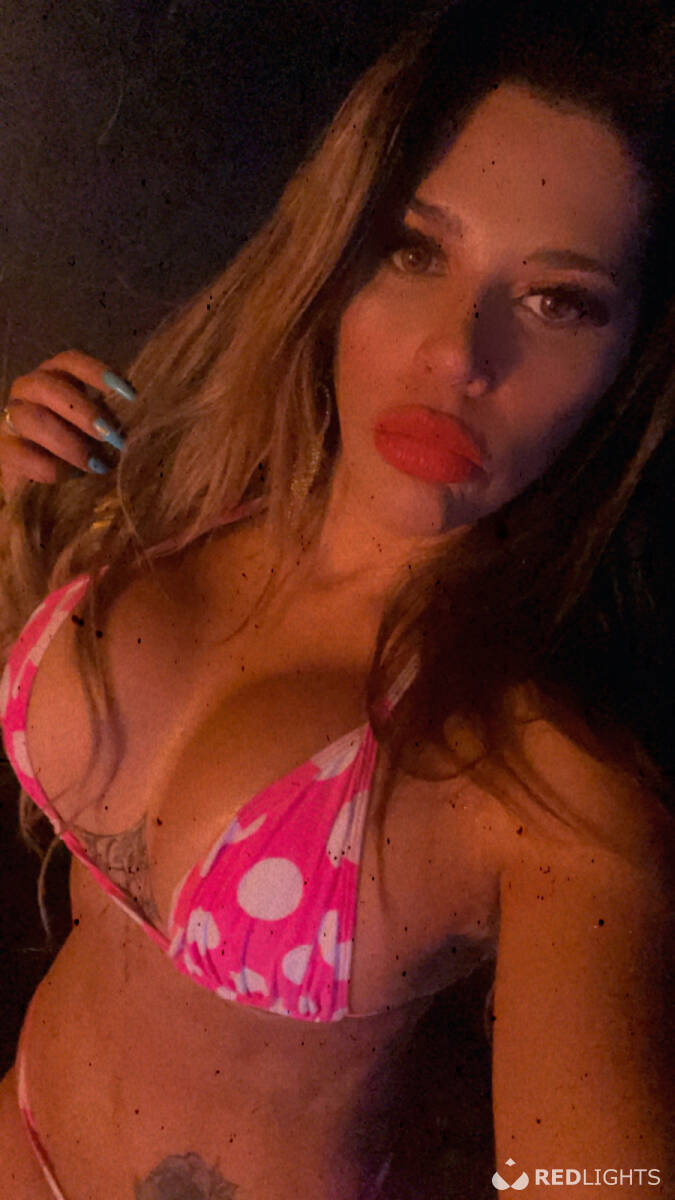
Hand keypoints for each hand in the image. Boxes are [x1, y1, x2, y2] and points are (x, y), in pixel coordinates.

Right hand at [0, 349, 134, 499]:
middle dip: (83, 411)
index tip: (128, 394)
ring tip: (96, 465)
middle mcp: (28, 391)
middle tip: (111, 437)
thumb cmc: (77, 448)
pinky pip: (21, 453)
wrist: (39, 481)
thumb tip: (140, 423)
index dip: (97, 372)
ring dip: (68, 442)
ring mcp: (11, 418)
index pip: (69, 361)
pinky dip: (50, 467)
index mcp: (54, 378)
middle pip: (48, 387)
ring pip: (32, 418)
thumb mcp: (96, 431)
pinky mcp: (2, 450)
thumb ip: (109, 420)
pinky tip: (73, 476)